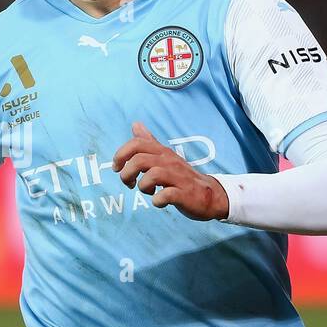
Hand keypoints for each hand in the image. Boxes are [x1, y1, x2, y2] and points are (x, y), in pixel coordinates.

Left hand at [112, 121, 229, 221]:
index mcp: (162, 152)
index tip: (117, 168)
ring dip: (142, 186)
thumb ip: (150, 142)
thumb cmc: (181, 176)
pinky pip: (167, 195)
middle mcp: (170, 162)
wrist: (210, 195)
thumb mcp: (165, 156)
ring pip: (153, 175)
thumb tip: (136, 124)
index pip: (137, 143)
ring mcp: (178, 178)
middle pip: (139, 160)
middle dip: (127, 173)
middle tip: (129, 183)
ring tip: (147, 191)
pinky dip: (157, 200)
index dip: (120, 154)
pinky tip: (158, 202)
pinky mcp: (185, 194)